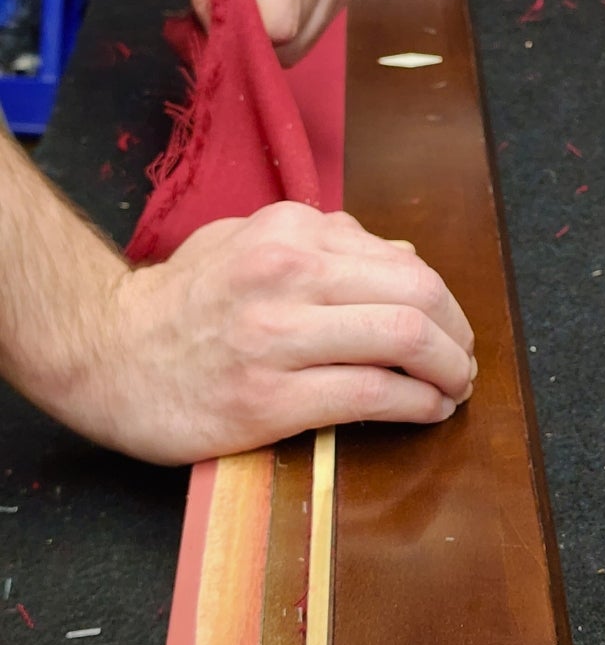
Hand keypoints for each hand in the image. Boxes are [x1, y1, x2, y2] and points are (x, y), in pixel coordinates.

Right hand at [52, 202, 473, 464]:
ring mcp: (276, 338)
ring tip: (454, 388)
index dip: (444, 303)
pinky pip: (371, 396)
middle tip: (464, 361)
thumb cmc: (179, 302)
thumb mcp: (245, 242)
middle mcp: (286, 275)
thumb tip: (400, 256)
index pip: (402, 262)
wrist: (99, 354)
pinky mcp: (267, 400)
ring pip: (405, 341)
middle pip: (418, 295)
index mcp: (289, 233)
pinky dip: (417, 404)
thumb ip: (324, 244)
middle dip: (459, 336)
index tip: (452, 328)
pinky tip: (427, 411)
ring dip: (449, 372)